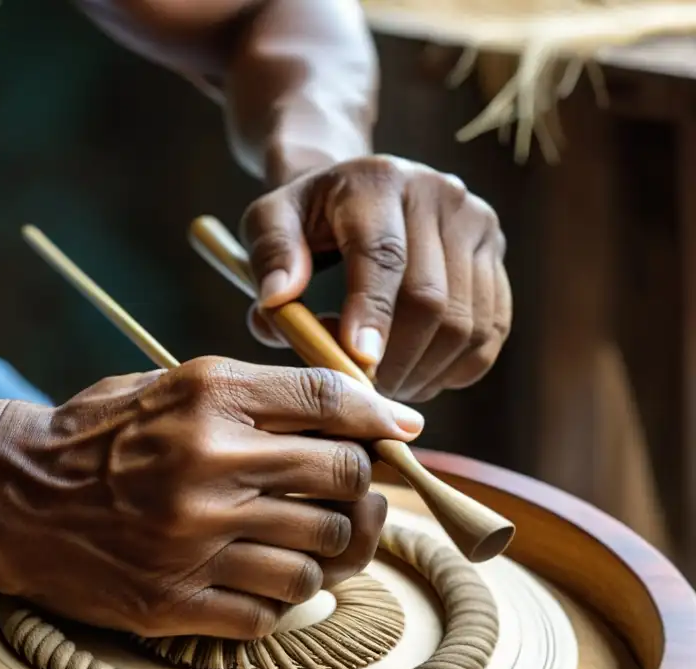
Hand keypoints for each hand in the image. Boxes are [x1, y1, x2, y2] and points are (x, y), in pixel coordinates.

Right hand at [0, 358, 422, 639]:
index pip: (330, 401)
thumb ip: (255, 395)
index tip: (401, 432)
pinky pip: (275, 610)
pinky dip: (283, 596)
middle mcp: (207, 465)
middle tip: (351, 491)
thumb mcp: (167, 385)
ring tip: (305, 538)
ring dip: (327, 549)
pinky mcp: (174, 600)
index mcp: (206, 398)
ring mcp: (192, 539)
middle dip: (361, 485)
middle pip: (344, 480)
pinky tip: (262, 574)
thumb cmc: (95, 436)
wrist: (7, 495)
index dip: (380, 416)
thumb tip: (354, 413)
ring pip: (322, 554)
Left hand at [242, 155, 510, 401]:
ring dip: (425, 371)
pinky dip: (455, 368)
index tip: (357, 360)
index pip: (382, 254)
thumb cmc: (305, 217)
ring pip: (467, 322)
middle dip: (396, 358)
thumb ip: (269, 257)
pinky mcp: (497, 255)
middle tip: (361, 391)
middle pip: (431, 298)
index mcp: (378, 180)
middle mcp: (439, 194)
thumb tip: (277, 300)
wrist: (357, 192)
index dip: (372, 312)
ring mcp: (477, 223)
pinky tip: (417, 375)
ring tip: (384, 383)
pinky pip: (491, 331)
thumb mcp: (270, 221)